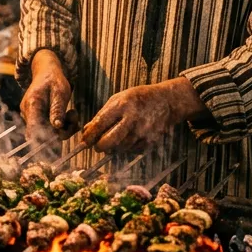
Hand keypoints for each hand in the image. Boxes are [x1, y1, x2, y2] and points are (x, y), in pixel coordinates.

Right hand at [20, 50, 73, 142]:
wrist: (46, 73)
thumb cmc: (53, 80)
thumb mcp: (60, 92)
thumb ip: (58, 109)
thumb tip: (57, 126)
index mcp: (32, 105)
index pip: (33, 129)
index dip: (46, 138)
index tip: (61, 136)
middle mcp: (28, 113)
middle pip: (43, 134)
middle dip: (62, 131)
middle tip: (74, 119)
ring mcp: (32, 117)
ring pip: (48, 133)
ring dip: (64, 128)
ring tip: (73, 115)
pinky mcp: (37, 119)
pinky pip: (49, 129)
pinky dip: (61, 127)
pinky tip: (69, 117)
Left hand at [80, 78, 203, 153]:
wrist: (166, 102)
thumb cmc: (138, 99)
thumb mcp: (118, 99)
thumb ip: (102, 115)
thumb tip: (86, 131)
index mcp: (122, 105)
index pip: (100, 124)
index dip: (89, 136)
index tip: (84, 141)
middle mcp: (133, 119)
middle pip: (109, 141)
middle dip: (99, 147)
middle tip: (97, 146)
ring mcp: (142, 132)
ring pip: (119, 149)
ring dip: (113, 148)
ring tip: (114, 140)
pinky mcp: (150, 142)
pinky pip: (131, 152)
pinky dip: (126, 149)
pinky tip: (128, 139)